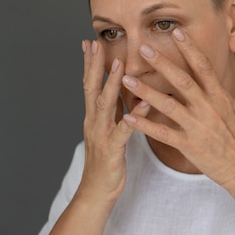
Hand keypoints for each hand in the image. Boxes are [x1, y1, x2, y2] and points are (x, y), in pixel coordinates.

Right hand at [79, 40, 149, 202]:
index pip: (90, 84)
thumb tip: (123, 90)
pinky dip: (134, 115)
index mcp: (94, 117)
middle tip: (96, 43)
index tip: (91, 42)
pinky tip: (144, 102)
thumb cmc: (107, 160)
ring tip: (119, 64)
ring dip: (111, 83)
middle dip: (94, 65)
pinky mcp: (112, 149)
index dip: (90, 63)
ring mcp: (101, 135)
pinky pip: (125, 130)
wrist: (97, 192)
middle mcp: (94, 122)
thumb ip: (114, 111)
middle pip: (92, 88)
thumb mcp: (109, 131)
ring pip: (105, 105)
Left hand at [120, 28, 234, 186]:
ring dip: (146, 91)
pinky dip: (145, 125)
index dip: (190, 48)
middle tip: (144, 47)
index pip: (204, 66)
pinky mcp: (189, 146)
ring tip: (126, 79)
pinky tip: (128, 117)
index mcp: (222, 97)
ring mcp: (197, 127)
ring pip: (168, 105)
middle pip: (182, 81)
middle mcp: (208, 109)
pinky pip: (163, 134)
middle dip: (162, 63)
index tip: (176, 33)